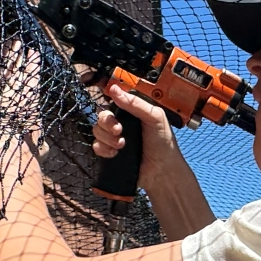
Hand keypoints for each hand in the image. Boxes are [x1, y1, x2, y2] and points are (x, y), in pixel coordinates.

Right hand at [92, 81, 216, 240]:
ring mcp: (115, 138)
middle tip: (119, 130)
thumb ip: (135, 103)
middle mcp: (123, 123)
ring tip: (122, 144)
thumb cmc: (163, 144)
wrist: (161, 171)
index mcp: (133, 112)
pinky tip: (115, 153)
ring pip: (97, 130)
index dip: (110, 103)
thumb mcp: (154, 117)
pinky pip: (96, 146)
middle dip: (107, 123)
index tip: (114, 109)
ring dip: (107, 138)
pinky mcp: (110, 152)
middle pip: (102, 116)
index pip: (115, 101)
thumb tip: (116, 89)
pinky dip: (103, 149)